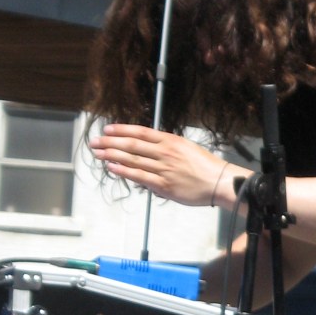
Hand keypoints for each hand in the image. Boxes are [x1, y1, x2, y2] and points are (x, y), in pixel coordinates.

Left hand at [89, 124, 244, 207]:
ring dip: (112, 155)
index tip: (107, 129)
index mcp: (170, 140)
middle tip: (95, 142)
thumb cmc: (206, 167)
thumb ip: (167, 147)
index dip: (121, 130)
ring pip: (132, 159)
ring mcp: (163, 168)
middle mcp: (164, 152)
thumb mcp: (186, 148)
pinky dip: (124, 171)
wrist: (220, 182)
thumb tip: (148, 148)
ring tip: (98, 154)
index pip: (140, 132)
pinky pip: (139, 176)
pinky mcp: (163, 185)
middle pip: (132, 145)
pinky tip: (112, 168)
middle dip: (110, 142)